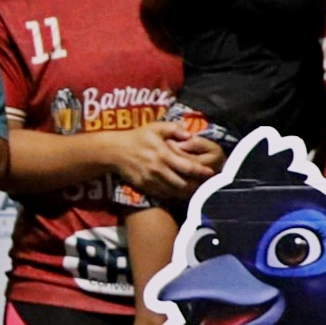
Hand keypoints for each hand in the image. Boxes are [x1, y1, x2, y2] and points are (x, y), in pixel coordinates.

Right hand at [108, 120, 222, 202]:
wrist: (115, 152)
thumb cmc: (137, 138)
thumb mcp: (155, 128)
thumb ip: (174, 129)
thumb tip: (190, 134)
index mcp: (163, 155)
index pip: (187, 166)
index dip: (200, 171)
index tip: (210, 173)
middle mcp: (158, 170)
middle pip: (183, 183)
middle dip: (196, 186)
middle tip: (207, 186)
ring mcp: (151, 180)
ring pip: (174, 191)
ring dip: (187, 193)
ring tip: (198, 192)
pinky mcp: (145, 187)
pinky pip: (163, 195)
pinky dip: (174, 196)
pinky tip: (181, 195)